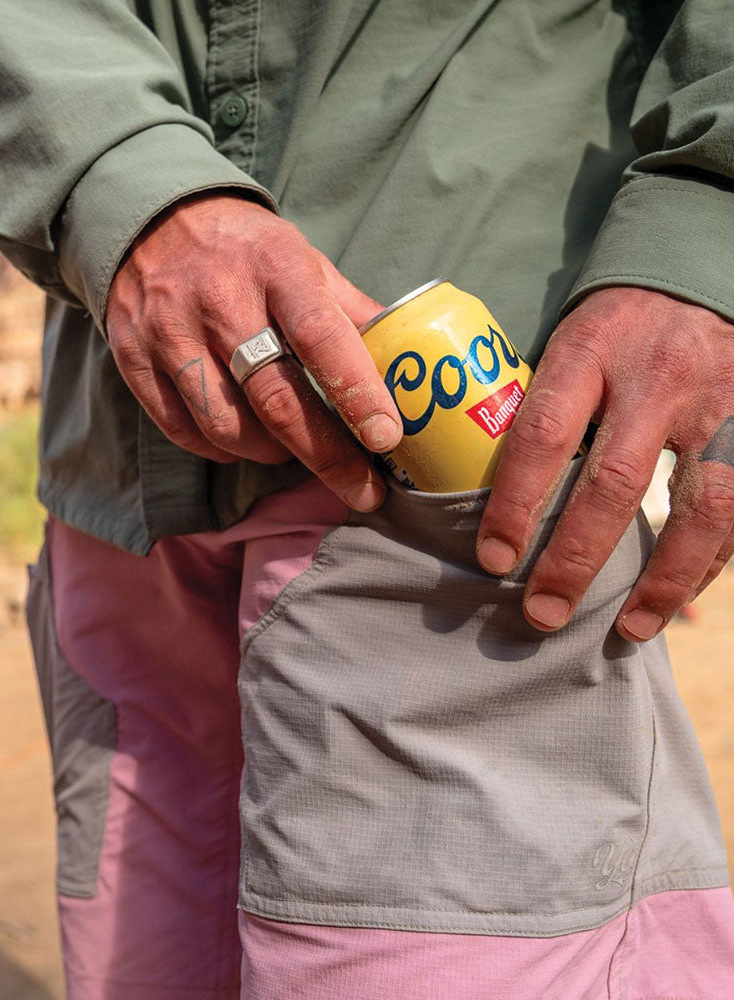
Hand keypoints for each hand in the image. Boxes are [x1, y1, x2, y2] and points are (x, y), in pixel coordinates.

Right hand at [104, 193, 401, 510]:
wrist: (151, 222)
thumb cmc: (245, 251)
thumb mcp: (302, 260)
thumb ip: (350, 312)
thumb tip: (408, 361)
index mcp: (275, 266)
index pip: (320, 336)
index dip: (356, 392)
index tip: (386, 437)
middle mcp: (219, 299)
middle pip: (275, 398)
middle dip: (325, 454)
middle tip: (361, 489)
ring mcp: (170, 331)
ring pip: (226, 424)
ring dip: (270, 453)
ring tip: (293, 451)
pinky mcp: (134, 358)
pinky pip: (182, 429)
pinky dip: (220, 449)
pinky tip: (243, 441)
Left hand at [476, 286, 733, 640]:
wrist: (703, 267)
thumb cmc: (618, 322)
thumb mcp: (569, 342)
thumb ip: (544, 408)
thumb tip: (498, 493)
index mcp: (590, 353)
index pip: (541, 436)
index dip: (515, 504)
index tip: (493, 558)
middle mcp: (657, 378)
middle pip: (613, 483)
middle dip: (575, 559)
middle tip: (542, 613)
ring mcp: (719, 402)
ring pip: (700, 505)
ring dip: (662, 579)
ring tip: (628, 630)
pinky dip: (712, 560)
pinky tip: (681, 596)